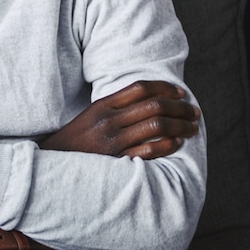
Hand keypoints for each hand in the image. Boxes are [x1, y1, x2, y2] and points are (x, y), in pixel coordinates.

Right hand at [40, 80, 199, 158]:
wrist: (54, 162)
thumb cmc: (78, 138)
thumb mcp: (91, 115)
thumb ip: (116, 106)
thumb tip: (150, 99)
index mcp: (102, 105)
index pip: (140, 88)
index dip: (165, 88)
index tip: (181, 93)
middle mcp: (109, 120)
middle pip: (154, 105)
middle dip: (180, 108)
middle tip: (194, 113)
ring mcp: (113, 140)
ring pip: (157, 125)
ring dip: (181, 126)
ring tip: (192, 128)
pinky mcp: (117, 159)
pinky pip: (149, 149)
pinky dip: (168, 145)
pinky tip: (176, 144)